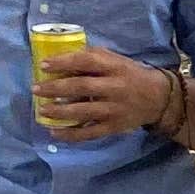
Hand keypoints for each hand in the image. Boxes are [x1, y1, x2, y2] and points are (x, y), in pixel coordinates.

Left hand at [36, 43, 178, 140]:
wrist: (158, 98)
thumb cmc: (130, 75)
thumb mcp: (116, 60)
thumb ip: (92, 59)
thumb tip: (60, 61)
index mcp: (115, 67)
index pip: (87, 61)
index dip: (64, 62)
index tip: (44, 65)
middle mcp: (115, 88)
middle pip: (82, 87)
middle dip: (56, 88)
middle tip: (36, 89)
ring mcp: (114, 109)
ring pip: (83, 111)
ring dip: (60, 111)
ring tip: (42, 110)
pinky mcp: (114, 127)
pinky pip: (89, 133)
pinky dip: (71, 134)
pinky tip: (55, 133)